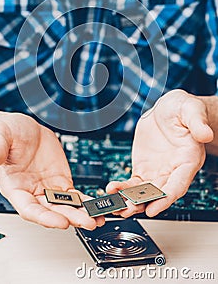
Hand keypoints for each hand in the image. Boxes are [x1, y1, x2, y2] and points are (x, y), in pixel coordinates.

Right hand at [0, 113, 103, 229]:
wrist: (22, 128)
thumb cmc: (7, 133)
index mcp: (14, 186)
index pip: (29, 209)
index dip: (44, 217)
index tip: (60, 221)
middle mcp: (31, 192)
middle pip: (51, 211)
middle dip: (70, 218)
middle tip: (87, 222)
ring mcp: (47, 188)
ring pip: (65, 206)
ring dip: (81, 214)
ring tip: (97, 219)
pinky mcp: (60, 181)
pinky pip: (74, 195)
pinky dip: (85, 202)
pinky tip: (97, 207)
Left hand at [106, 89, 213, 217]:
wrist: (168, 108)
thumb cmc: (183, 109)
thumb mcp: (191, 110)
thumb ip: (197, 123)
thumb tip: (205, 134)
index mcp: (188, 160)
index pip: (178, 184)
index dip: (166, 198)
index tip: (153, 208)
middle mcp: (174, 170)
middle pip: (159, 194)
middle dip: (143, 203)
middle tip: (126, 209)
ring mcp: (158, 171)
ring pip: (145, 192)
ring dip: (130, 201)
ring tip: (115, 206)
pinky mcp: (145, 168)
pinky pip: (133, 182)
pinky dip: (123, 188)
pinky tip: (112, 190)